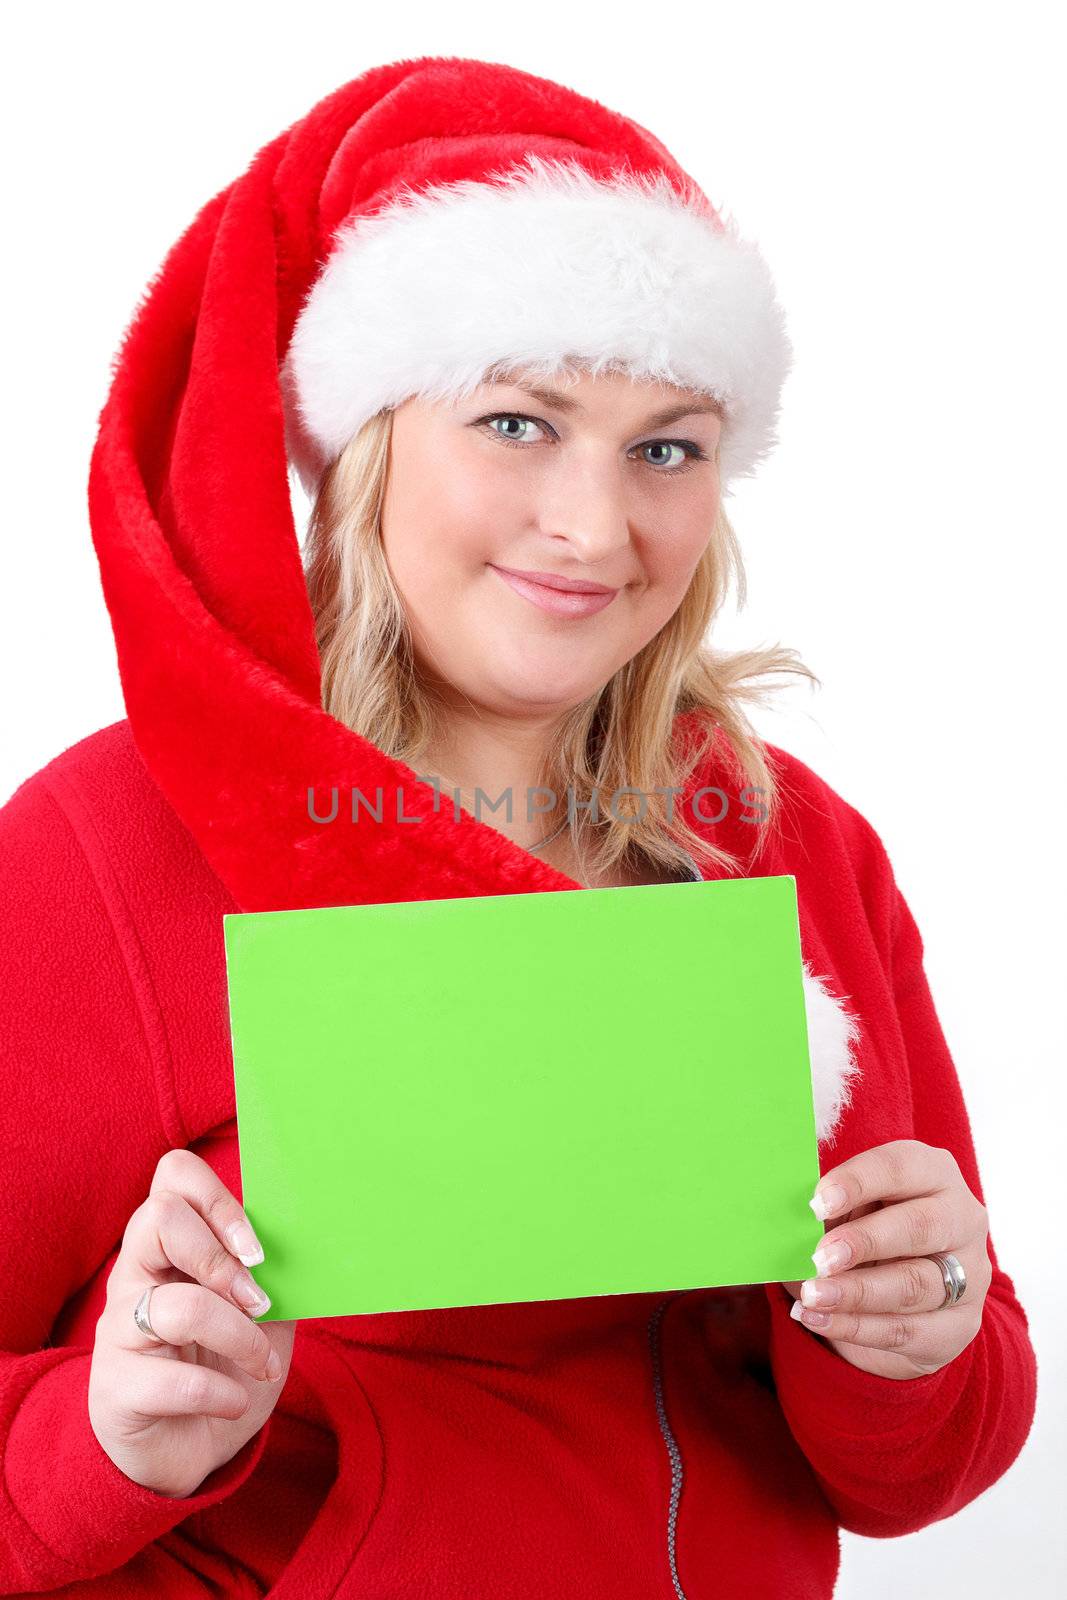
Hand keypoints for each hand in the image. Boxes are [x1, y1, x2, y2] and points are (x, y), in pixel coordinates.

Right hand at [89, 1148, 295, 1497]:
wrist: (187, 1451)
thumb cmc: (223, 1368)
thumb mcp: (260, 1315)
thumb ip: (272, 1276)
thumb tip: (319, 1243)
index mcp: (168, 1245)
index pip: (173, 1177)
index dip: (218, 1199)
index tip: (257, 1249)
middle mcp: (133, 1275)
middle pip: (159, 1217)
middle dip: (221, 1258)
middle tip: (257, 1300)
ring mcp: (118, 1331)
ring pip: (176, 1305)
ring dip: (238, 1336)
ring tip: (260, 1362)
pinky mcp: (115, 1389)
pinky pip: (171, 1381)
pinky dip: (220, 1392)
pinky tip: (235, 1401)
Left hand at [782, 1138, 990, 1379]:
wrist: (906, 1298)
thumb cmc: (868, 1232)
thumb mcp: (849, 1210)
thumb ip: (827, 1209)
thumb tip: (782, 1218)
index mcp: (934, 1173)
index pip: (902, 1166)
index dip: (859, 1181)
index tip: (816, 1202)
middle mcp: (962, 1218)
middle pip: (920, 1226)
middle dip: (865, 1241)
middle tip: (819, 1256)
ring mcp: (970, 1275)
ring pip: (915, 1284)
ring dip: (857, 1292)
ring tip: (811, 1294)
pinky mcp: (959, 1326)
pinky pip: (907, 1329)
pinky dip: (856, 1326)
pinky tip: (818, 1319)